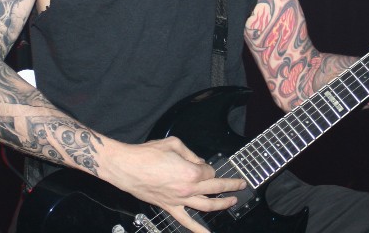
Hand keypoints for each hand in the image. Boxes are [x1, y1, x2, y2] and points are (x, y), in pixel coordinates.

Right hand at [102, 137, 246, 232]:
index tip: (203, 164)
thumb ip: (190, 153)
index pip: (209, 171)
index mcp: (191, 171)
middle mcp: (188, 188)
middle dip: (230, 185)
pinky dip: (198, 230)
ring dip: (223, 204)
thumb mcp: (173, 144)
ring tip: (233, 201)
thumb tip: (198, 161)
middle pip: (215, 188)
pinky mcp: (169, 207)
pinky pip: (186, 221)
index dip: (208, 166)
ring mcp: (179, 200)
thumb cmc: (147, 154)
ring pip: (207, 206)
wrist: (127, 167)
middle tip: (241, 184)